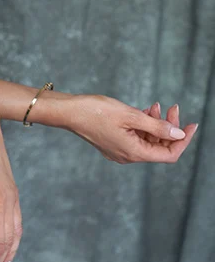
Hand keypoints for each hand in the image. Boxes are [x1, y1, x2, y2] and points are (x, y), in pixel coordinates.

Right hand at [68, 94, 197, 162]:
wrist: (68, 112)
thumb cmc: (95, 111)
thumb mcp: (130, 115)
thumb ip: (156, 126)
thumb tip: (179, 134)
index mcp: (134, 152)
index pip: (169, 153)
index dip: (183, 140)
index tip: (192, 124)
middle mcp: (128, 156)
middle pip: (158, 146)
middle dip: (168, 127)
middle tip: (172, 107)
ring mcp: (119, 151)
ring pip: (147, 141)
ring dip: (155, 124)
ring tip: (155, 106)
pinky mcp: (113, 143)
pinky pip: (135, 138)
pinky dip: (143, 125)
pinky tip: (143, 111)